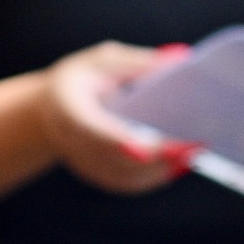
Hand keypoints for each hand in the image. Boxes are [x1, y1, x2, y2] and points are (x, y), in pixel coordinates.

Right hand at [43, 42, 201, 194]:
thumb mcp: (102, 61)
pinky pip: (127, 184)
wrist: (49, 111)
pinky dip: (155, 177)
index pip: (93, 131)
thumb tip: (181, 59)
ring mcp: (84, 163)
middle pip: (115, 159)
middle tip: (193, 146)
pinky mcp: (97, 175)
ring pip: (124, 177)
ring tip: (194, 153)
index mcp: (68, 110)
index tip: (146, 149)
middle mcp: (72, 143)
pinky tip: (180, 164)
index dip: (118, 142)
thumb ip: (138, 63)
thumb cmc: (80, 80)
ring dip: (160, 170)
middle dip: (156, 157)